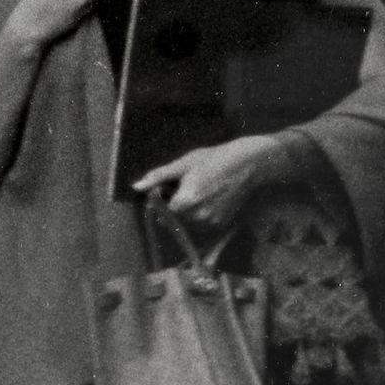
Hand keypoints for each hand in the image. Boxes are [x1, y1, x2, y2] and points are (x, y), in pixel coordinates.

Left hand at [132, 134, 295, 238]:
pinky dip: (201, 214)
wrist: (248, 165)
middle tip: (188, 186)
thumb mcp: (184, 164)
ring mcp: (210, 222)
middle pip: (174, 219)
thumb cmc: (215, 159)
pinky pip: (202, 225)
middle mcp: (198, 216)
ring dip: (188, 212)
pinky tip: (210, 197)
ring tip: (201, 191)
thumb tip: (136, 186)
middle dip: (175, 206)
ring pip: (188, 223)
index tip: (167, 189)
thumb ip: (158, 177)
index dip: (161, 200)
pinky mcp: (221, 224)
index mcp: (185, 201)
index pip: (161, 211)